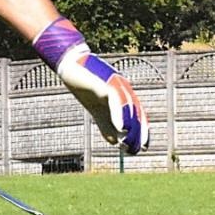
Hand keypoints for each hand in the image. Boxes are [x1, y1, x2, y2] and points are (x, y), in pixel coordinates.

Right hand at [34, 18, 146, 152]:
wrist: (71, 65)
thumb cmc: (85, 86)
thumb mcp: (97, 109)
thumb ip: (106, 124)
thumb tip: (115, 142)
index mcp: (124, 94)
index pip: (138, 114)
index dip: (142, 131)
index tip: (143, 148)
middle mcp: (124, 89)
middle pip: (136, 112)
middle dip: (138, 132)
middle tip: (137, 150)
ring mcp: (116, 85)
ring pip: (129, 107)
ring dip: (131, 126)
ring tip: (129, 143)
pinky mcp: (106, 83)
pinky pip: (116, 101)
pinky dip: (120, 115)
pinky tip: (121, 128)